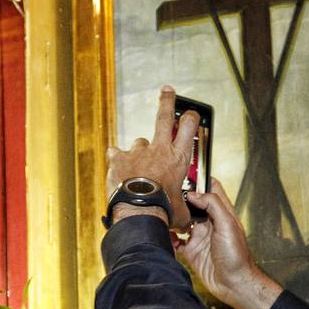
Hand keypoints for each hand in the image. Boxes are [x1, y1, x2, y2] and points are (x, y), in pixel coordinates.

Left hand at [106, 86, 198, 228]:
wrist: (139, 212)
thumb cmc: (163, 211)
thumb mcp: (182, 210)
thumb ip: (185, 207)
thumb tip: (189, 218)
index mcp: (178, 158)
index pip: (189, 127)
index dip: (191, 117)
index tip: (190, 113)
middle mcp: (159, 150)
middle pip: (164, 116)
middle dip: (167, 101)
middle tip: (167, 90)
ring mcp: (138, 152)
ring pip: (140, 142)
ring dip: (140, 151)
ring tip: (138, 169)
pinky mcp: (119, 158)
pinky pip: (117, 154)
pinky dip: (118, 160)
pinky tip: (119, 170)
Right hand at [178, 180, 282, 308]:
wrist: (234, 284)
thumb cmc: (237, 257)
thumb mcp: (228, 224)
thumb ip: (212, 205)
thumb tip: (194, 193)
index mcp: (222, 213)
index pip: (211, 188)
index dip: (199, 179)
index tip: (185, 173)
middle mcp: (210, 223)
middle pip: (192, 203)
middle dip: (181, 198)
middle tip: (169, 195)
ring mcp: (200, 237)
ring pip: (182, 221)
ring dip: (173, 218)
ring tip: (166, 215)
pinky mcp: (191, 251)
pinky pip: (176, 241)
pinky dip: (170, 238)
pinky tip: (169, 237)